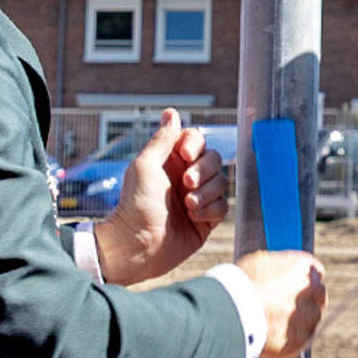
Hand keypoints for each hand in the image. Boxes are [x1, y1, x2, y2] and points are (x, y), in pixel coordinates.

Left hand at [97, 109, 227, 284]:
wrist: (138, 244)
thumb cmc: (135, 204)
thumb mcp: (145, 165)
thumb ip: (162, 139)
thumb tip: (171, 112)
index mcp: (171, 162)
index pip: (197, 140)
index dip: (195, 145)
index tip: (184, 154)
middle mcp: (186, 178)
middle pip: (214, 159)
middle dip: (203, 171)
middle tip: (186, 184)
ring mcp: (197, 199)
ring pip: (221, 183)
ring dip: (205, 194)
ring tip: (187, 205)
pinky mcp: (205, 220)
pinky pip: (222, 207)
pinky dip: (209, 210)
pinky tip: (193, 217)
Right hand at [226, 248, 325, 357]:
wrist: (230, 315)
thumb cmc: (239, 285)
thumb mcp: (259, 263)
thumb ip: (279, 266)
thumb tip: (282, 271)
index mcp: (304, 267)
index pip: (316, 271)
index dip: (305, 279)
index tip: (296, 284)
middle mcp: (312, 291)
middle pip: (318, 295)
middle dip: (307, 300)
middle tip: (286, 305)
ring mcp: (309, 318)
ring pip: (311, 319)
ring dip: (298, 320)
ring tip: (272, 322)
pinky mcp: (300, 342)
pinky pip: (299, 340)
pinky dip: (289, 339)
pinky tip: (271, 335)